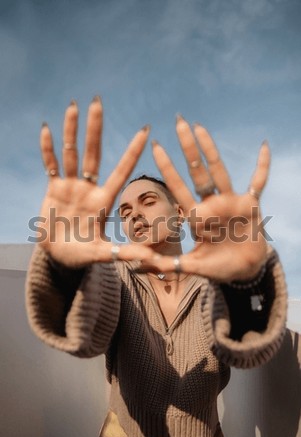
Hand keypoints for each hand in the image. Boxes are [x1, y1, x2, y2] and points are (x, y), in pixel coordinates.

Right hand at [38, 97, 153, 266]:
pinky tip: (48, 130)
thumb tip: (153, 260)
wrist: (59, 258)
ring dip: (71, 131)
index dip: (132, 151)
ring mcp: (71, 187)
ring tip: (73, 106)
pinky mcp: (54, 189)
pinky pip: (51, 165)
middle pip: (92, 153)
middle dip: (95, 129)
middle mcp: (88, 189)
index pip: (121, 171)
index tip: (146, 130)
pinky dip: (48, 149)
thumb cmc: (82, 257)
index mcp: (103, 201)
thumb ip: (125, 254)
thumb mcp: (104, 255)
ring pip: (71, 153)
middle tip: (97, 102)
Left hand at [149, 116, 269, 281]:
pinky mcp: (250, 204)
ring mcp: (230, 202)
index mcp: (196, 216)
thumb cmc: (218, 267)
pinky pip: (258, 181)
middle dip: (187, 148)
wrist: (245, 270)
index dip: (168, 168)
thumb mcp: (192, 266)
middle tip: (178, 122)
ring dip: (210, 149)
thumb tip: (140, 266)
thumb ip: (169, 265)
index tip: (156, 147)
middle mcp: (211, 204)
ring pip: (219, 170)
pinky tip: (263, 146)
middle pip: (197, 171)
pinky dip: (262, 166)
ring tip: (199, 127)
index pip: (178, 188)